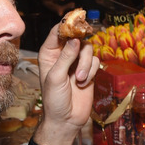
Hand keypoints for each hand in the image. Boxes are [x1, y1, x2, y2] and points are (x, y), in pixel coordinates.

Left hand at [33, 26, 99, 144]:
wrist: (66, 119)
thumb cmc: (54, 99)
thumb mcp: (56, 77)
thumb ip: (66, 57)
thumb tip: (75, 39)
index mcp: (49, 53)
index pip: (57, 32)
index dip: (67, 26)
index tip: (76, 25)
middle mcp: (63, 55)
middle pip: (77, 37)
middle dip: (80, 49)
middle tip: (80, 53)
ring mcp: (77, 62)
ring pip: (88, 49)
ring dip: (86, 64)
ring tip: (80, 79)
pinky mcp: (88, 70)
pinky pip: (95, 61)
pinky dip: (91, 71)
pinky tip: (84, 83)